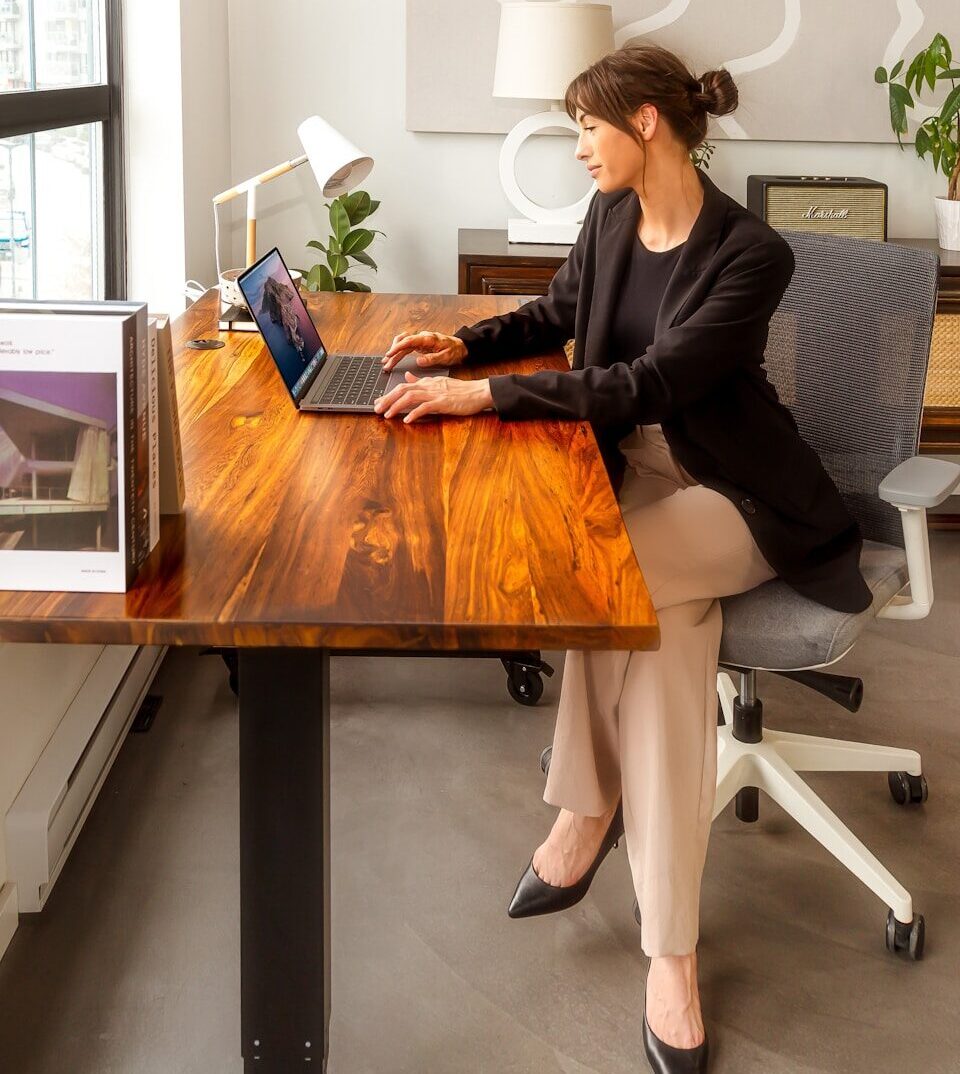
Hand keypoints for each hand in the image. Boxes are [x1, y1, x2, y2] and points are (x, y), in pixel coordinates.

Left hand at [374, 372, 492, 423]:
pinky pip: (425, 407)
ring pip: (410, 396)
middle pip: (402, 389)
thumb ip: (422, 381)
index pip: (403, 386)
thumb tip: (408, 377)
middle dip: (387, 399)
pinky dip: (415, 413)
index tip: (378, 402)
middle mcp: (428, 386)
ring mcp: (435, 394)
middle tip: (376, 409)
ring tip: (387, 415)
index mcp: (427, 382)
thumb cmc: (461, 391)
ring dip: (396, 406)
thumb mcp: (439, 383)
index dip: (389, 394)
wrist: (478, 392)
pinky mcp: (443, 402)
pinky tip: (407, 420)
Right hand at [381, 330, 467, 371]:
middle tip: (386, 364)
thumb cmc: (455, 351)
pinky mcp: (420, 345)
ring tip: (387, 362)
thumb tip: (419, 361)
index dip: (398, 347)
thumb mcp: (445, 357)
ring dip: (394, 353)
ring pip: (403, 345)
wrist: (461, 348)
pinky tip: (394, 359)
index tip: (390, 354)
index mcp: (428, 338)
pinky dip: (399, 353)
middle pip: (403, 343)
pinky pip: (407, 348)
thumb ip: (432, 359)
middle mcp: (422, 338)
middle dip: (393, 353)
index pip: (409, 341)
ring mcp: (420, 341)